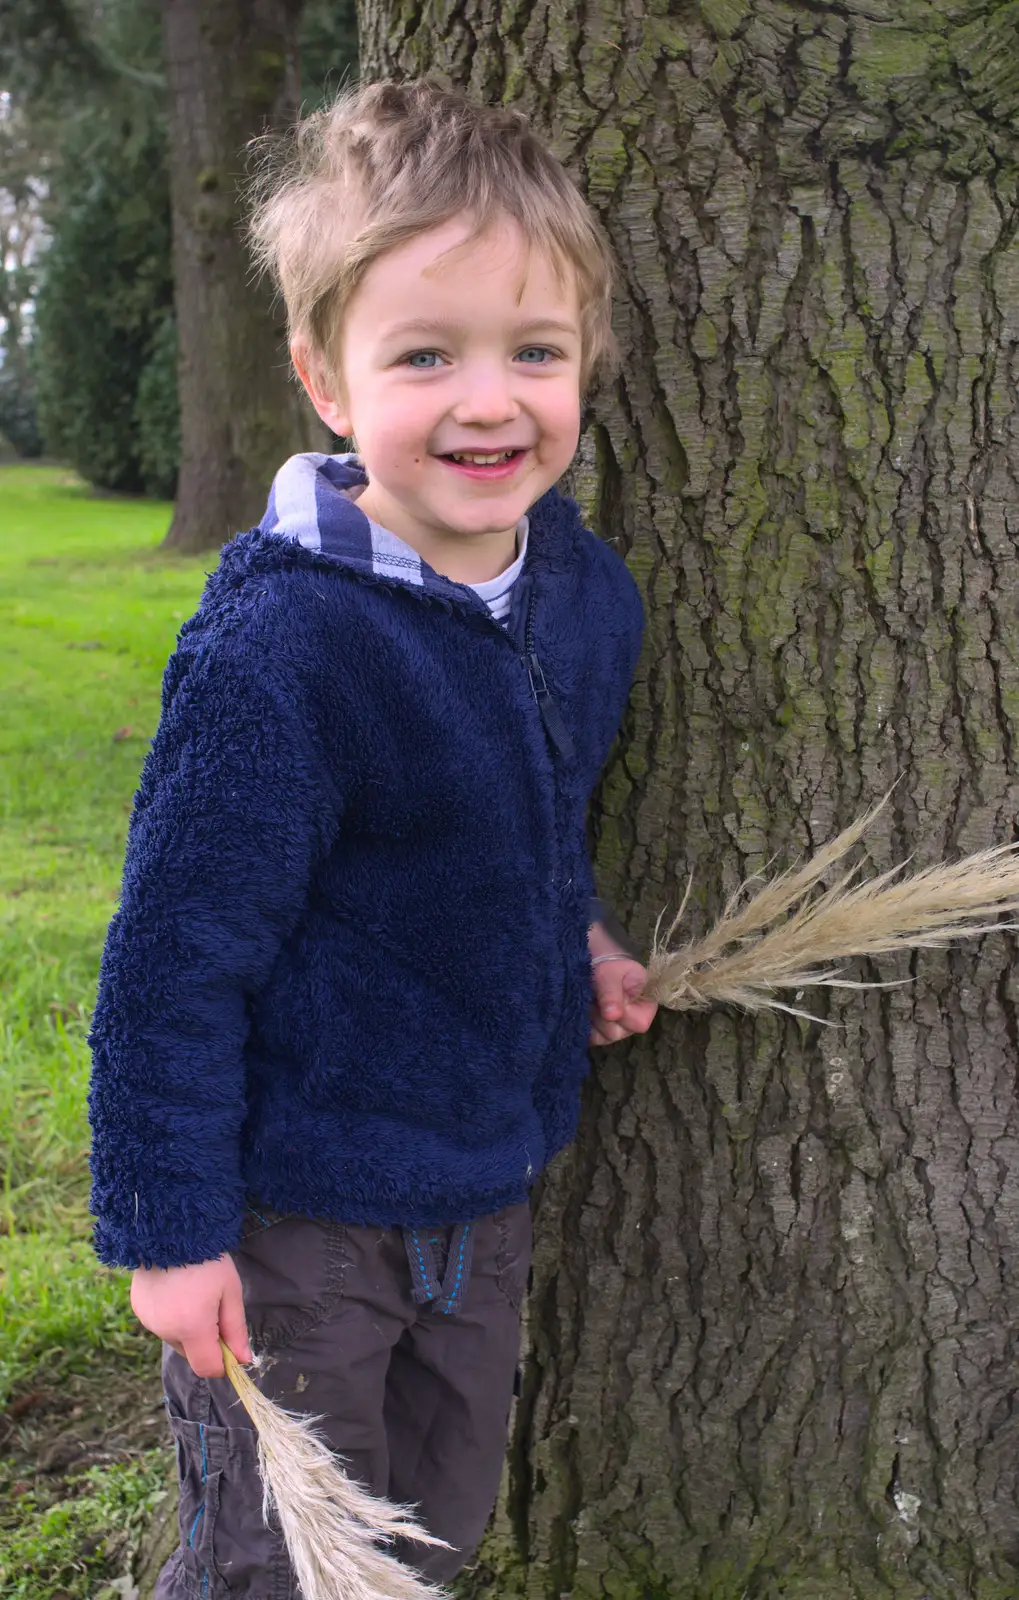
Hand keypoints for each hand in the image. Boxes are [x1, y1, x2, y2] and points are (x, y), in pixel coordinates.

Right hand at [130, 1253, 250, 1377]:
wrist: (172, 1230)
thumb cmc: (209, 1260)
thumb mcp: (230, 1292)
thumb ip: (236, 1330)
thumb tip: (243, 1361)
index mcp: (192, 1327)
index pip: (206, 1368)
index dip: (222, 1363)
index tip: (232, 1346)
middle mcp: (166, 1330)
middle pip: (191, 1354)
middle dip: (205, 1341)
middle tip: (214, 1309)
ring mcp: (148, 1321)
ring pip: (175, 1339)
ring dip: (187, 1328)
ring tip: (193, 1294)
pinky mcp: (138, 1309)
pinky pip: (160, 1324)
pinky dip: (171, 1316)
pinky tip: (176, 1290)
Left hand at [588, 923, 657, 1045]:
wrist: (586, 954)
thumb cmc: (604, 959)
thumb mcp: (609, 971)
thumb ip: (611, 993)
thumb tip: (613, 1015)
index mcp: (644, 1002)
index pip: (639, 1023)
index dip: (623, 1014)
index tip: (609, 997)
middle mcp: (630, 1017)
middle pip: (618, 1033)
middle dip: (601, 1016)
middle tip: (592, 994)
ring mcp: (613, 1025)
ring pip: (603, 1037)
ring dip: (590, 1018)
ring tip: (585, 997)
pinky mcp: (596, 1029)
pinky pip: (589, 1038)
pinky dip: (582, 1025)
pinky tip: (579, 1008)